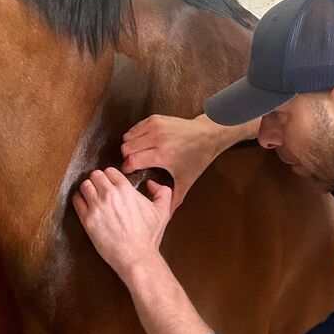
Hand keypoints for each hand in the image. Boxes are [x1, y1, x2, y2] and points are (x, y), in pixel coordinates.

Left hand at [73, 168, 172, 278]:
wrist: (136, 256)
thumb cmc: (148, 236)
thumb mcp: (162, 211)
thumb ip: (163, 192)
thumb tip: (152, 184)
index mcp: (126, 189)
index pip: (110, 171)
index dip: (111, 176)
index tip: (111, 182)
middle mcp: (109, 195)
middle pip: (95, 175)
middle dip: (98, 180)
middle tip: (100, 188)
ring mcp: (96, 206)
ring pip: (84, 185)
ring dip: (88, 188)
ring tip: (91, 195)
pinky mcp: (87, 219)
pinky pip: (77, 200)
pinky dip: (79, 199)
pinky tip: (84, 203)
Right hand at [121, 114, 237, 209]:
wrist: (208, 134)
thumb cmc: (197, 157)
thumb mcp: (187, 180)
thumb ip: (174, 198)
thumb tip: (167, 214)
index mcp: (163, 155)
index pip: (132, 160)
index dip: (127, 168)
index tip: (129, 171)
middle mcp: (157, 139)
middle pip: (126, 147)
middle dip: (127, 157)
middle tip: (134, 163)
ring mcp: (155, 127)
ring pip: (128, 137)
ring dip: (129, 146)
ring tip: (137, 153)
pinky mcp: (155, 118)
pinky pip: (134, 128)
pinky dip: (134, 136)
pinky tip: (142, 143)